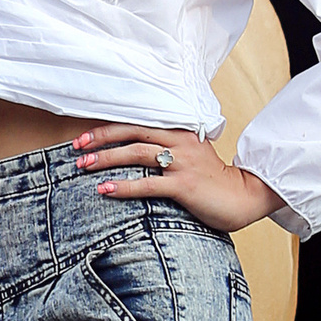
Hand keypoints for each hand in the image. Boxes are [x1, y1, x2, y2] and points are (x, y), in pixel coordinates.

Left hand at [74, 123, 280, 234]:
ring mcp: (182, 162)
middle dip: (101, 140)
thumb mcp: (188, 156)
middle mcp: (180, 141)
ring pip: (136, 153)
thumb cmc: (211, 180)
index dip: (107, 129)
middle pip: (132, 132)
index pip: (136, 123)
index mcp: (179, 131)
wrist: (244, 196)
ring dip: (106, 159)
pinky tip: (104, 189)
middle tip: (76, 149)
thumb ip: (165, 149)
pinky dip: (123, 186)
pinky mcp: (185, 185)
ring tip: (83, 167)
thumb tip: (128, 153)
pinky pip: (148, 184)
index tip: (83, 137)